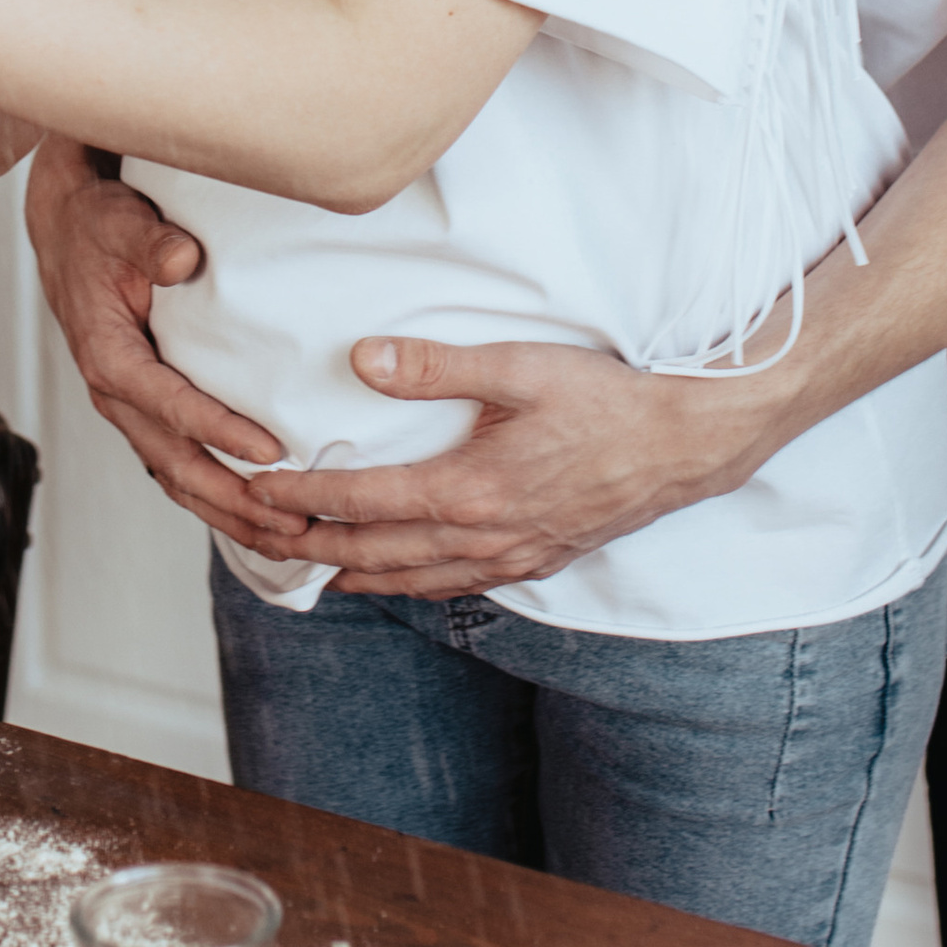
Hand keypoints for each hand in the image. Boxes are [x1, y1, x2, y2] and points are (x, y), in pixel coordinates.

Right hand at [21, 136, 304, 548]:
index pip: (169, 405)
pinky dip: (217, 500)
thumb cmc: (100, 225)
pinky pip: (180, 468)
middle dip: (235, 500)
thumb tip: (182, 259)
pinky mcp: (146, 412)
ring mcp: (130, 411)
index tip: (271, 452)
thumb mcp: (121, 221)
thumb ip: (151, 242)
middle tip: (294, 521)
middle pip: (176, 464)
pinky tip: (259, 522)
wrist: (70, 231)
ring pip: (179, 479)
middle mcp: (116, 395)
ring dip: (232, 514)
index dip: (219, 432)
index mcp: (108, 356)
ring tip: (289, 540)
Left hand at [240, 337, 803, 598]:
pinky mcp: (537, 561)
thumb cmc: (608, 401)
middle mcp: (484, 536)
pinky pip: (460, 587)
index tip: (259, 489)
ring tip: (314, 569)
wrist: (687, 445)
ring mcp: (512, 556)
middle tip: (263, 536)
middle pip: (376, 552)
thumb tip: (361, 359)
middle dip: (313, 546)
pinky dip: (416, 586)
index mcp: (470, 489)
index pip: (363, 502)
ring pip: (415, 580)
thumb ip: (435, 367)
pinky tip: (401, 579)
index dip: (304, 497)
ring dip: (358, 574)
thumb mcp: (520, 367)